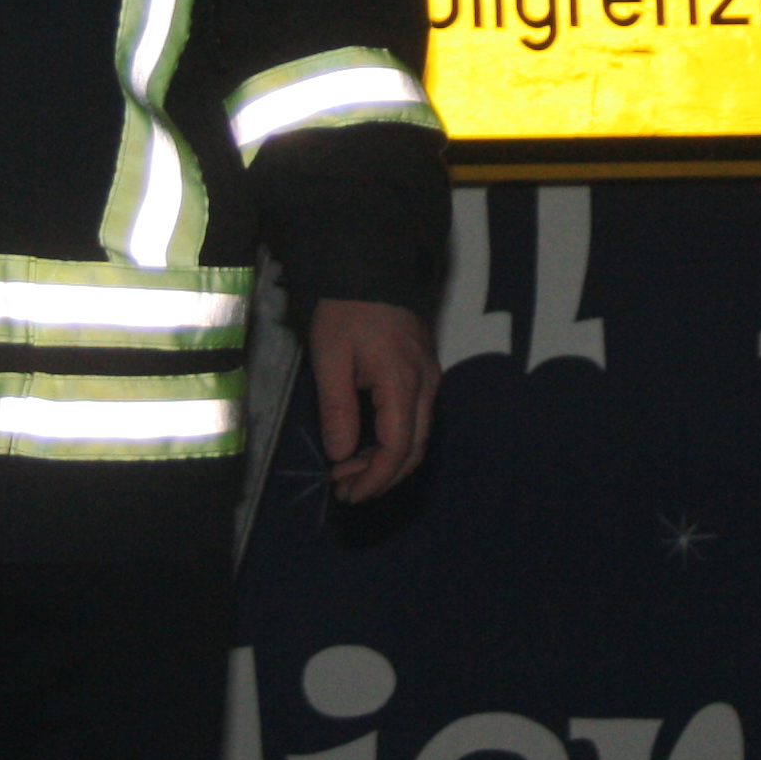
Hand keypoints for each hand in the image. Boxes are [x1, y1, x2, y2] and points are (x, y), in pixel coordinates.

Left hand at [307, 297, 435, 503]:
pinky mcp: (424, 371)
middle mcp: (426, 385)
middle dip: (381, 477)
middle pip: (414, 448)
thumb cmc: (346, 311)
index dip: (374, 479)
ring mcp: (429, 377)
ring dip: (387, 461)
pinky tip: (366, 444)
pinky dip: (394, 441)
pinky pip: (416, 418)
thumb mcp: (330, 358)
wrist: (370, 265)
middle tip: (344, 489)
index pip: (398, 448)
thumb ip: (338, 409)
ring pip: (418, 436)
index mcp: (403, 383)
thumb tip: (342, 455)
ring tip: (349, 471)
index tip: (346, 494)